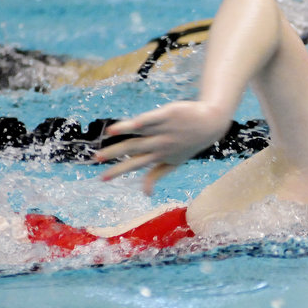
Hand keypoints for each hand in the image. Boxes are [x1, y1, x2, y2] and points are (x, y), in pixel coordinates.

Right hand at [95, 101, 231, 193]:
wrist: (210, 123)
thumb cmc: (189, 144)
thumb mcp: (174, 162)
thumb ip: (157, 175)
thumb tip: (146, 193)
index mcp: (159, 156)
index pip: (135, 165)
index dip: (118, 172)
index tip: (102, 178)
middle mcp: (159, 144)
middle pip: (134, 149)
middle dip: (115, 154)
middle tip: (97, 158)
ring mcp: (163, 129)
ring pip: (141, 133)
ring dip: (124, 133)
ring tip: (108, 135)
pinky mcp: (167, 114)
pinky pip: (151, 119)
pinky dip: (140, 122)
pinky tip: (129, 124)